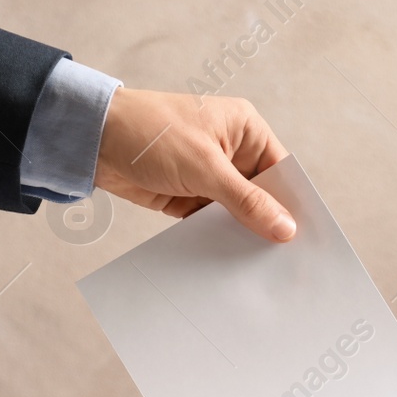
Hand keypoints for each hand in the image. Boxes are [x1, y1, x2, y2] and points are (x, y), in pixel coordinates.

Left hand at [95, 88, 296, 242]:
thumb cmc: (151, 133)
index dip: (292, 202)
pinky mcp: (186, 195)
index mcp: (245, 129)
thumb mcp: (206, 168)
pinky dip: (216, 237)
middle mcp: (230, 151)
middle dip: (267, 222)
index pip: (280, 170)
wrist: (93, 139)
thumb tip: (285, 227)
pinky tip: (226, 259)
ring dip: (241, 233)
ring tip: (258, 267)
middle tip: (284, 260)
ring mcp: (208, 174)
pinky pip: (210, 221)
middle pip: (260, 194)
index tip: (304, 237)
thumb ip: (246, 201)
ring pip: (235, 211)